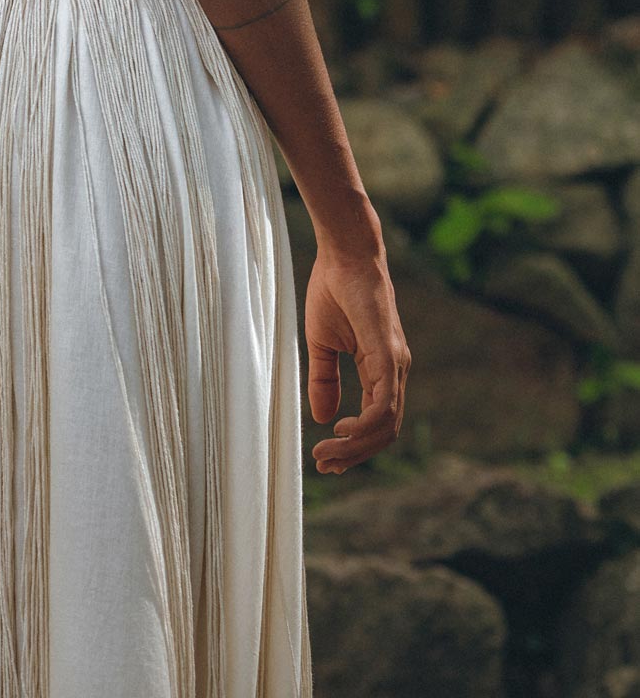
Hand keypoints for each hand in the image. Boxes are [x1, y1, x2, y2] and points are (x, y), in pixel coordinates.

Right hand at [304, 233, 410, 474]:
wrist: (344, 252)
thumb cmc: (334, 289)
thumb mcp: (323, 343)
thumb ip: (325, 380)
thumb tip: (323, 419)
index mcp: (382, 368)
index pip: (377, 421)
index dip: (354, 445)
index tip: (326, 458)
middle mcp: (396, 371)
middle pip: (384, 431)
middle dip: (354, 455)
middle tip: (325, 466)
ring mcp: (395, 363)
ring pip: (385, 424)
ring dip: (356, 446)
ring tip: (326, 454)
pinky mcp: (388, 354)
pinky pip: (384, 403)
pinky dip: (366, 424)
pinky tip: (342, 430)